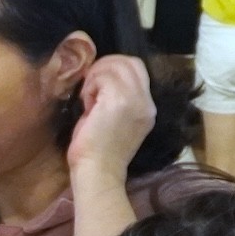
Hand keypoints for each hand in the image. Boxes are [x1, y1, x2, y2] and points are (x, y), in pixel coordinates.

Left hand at [68, 55, 156, 179]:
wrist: (98, 173)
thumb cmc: (99, 151)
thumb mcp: (116, 120)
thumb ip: (117, 97)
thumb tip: (100, 77)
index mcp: (148, 107)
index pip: (138, 68)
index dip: (115, 68)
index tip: (98, 86)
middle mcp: (146, 102)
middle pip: (129, 61)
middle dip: (105, 66)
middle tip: (90, 87)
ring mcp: (135, 100)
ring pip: (115, 66)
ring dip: (96, 77)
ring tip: (88, 98)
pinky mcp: (118, 101)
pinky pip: (102, 77)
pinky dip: (90, 86)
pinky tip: (86, 104)